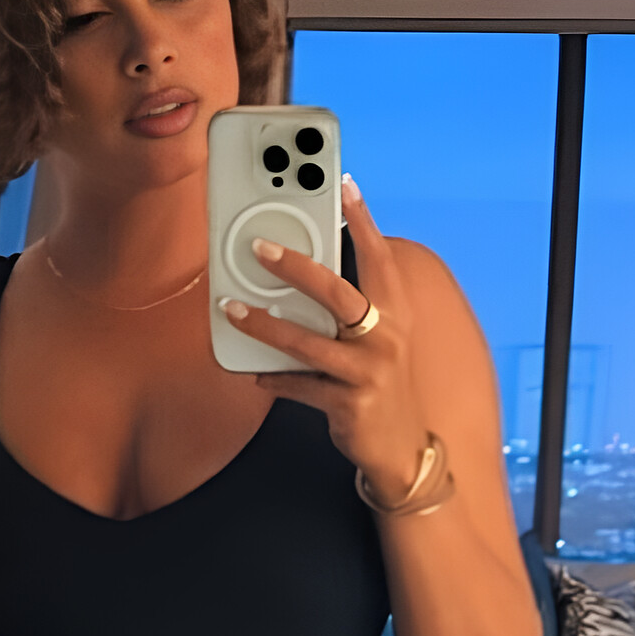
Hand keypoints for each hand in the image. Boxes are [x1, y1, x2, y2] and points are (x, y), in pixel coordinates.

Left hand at [218, 175, 430, 502]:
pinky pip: (299, 386)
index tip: (345, 185)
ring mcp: (368, 372)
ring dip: (264, 324)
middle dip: (297, 267)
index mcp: (396, 314)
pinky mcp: (348, 404)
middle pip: (338, 293)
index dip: (363, 221)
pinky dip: (273, 379)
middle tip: (261, 248)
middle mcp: (386, 338)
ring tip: (231, 309)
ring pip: (307, 341)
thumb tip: (301, 280)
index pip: (380, 258)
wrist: (402, 450)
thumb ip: (351, 311)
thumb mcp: (380, 342)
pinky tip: (255, 374)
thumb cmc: (382, 385)